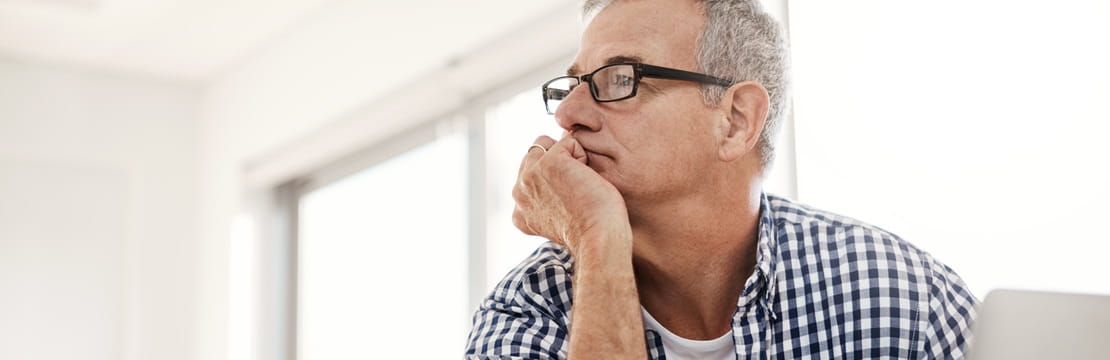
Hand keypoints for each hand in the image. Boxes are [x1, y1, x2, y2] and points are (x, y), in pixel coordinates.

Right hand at [511, 133, 631, 256]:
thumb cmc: (592, 231)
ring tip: (581, 184)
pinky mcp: (548, 163)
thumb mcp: (560, 220)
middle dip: (558, 164)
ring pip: (547, 144)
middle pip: (536, 155)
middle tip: (577, 192)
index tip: (570, 201)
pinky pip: (569, 142)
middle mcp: (518, 193)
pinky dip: (584, 155)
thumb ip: (547, 200)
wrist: (598, 238)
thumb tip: (554, 165)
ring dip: (569, 157)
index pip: (530, 175)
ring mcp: (530, 176)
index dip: (554, 178)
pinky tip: (587, 178)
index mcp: (519, 212)